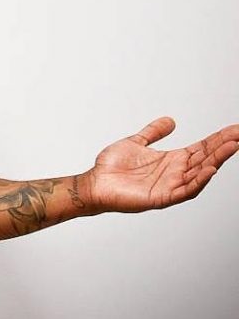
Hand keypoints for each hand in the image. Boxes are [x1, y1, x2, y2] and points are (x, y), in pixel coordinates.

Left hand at [88, 117, 238, 212]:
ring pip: (200, 173)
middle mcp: (175, 173)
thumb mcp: (135, 142)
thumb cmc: (111, 167)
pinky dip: (198, 181)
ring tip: (232, 146)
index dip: (218, 139)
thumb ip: (153, 132)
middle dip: (224, 147)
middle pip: (206, 158)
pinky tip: (210, 170)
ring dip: (216, 160)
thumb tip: (171, 121)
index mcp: (172, 160)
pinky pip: (185, 190)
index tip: (236, 129)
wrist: (93, 184)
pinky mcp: (161, 197)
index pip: (201, 148)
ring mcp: (170, 185)